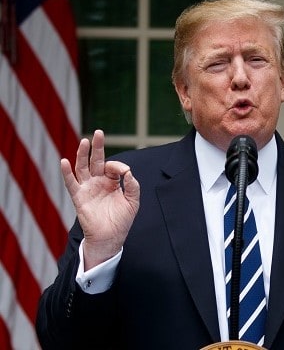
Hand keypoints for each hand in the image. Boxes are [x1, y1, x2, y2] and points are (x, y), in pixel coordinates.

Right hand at [61, 129, 139, 269]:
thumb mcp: (133, 201)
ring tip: (84, 142)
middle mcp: (98, 183)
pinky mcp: (79, 197)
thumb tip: (128, 171)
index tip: (124, 172)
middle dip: (97, 147)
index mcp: (111, 182)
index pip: (112, 167)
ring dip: (82, 154)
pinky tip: (64, 161)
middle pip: (95, 161)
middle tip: (99, 132)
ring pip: (82, 167)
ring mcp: (87, 189)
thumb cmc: (122, 220)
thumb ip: (133, 185)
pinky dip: (67, 173)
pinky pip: (71, 183)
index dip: (118, 166)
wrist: (111, 238)